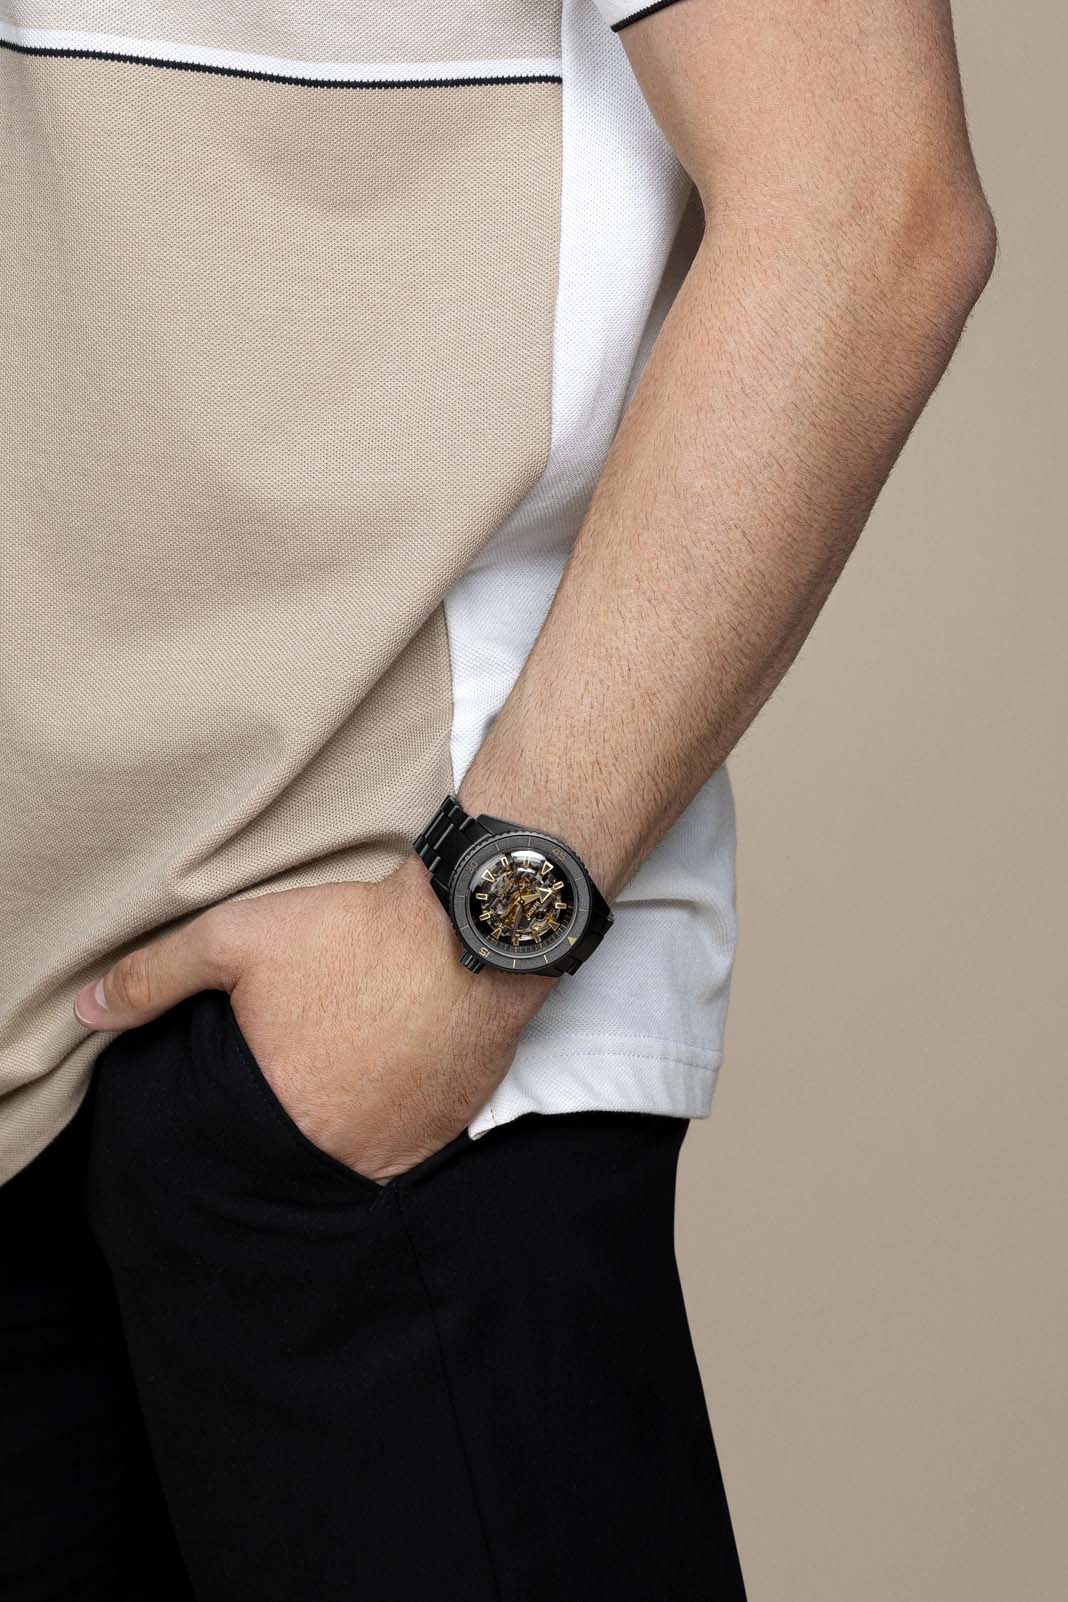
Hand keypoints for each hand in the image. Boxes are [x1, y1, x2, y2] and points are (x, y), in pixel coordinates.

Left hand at [73, 857, 552, 1181]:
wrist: (470, 924)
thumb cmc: (353, 933)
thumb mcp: (238, 938)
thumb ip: (156, 976)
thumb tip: (89, 1010)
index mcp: (285, 1116)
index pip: (240, 1140)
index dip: (245, 1101)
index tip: (262, 1063)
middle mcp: (347, 1148)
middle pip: (300, 1150)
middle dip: (295, 1114)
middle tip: (305, 1063)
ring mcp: (408, 1144)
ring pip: (359, 1150)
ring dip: (347, 1120)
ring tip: (347, 1065)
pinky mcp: (453, 1125)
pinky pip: (411, 1140)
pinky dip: (395, 1113)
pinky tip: (391, 1068)